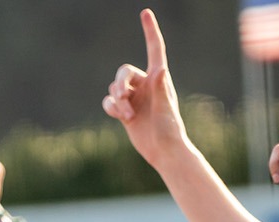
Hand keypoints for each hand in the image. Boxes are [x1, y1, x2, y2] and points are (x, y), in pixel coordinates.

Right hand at [100, 9, 188, 168]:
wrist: (163, 151)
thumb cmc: (170, 130)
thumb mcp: (165, 109)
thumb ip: (160, 89)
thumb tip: (160, 70)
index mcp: (159, 78)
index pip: (154, 49)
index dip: (149, 31)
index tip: (145, 13)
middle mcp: (146, 85)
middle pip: (123, 72)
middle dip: (119, 83)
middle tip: (122, 97)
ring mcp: (134, 98)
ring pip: (114, 89)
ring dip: (116, 101)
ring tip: (127, 115)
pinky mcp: (125, 111)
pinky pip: (109, 102)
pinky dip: (112, 109)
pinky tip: (122, 118)